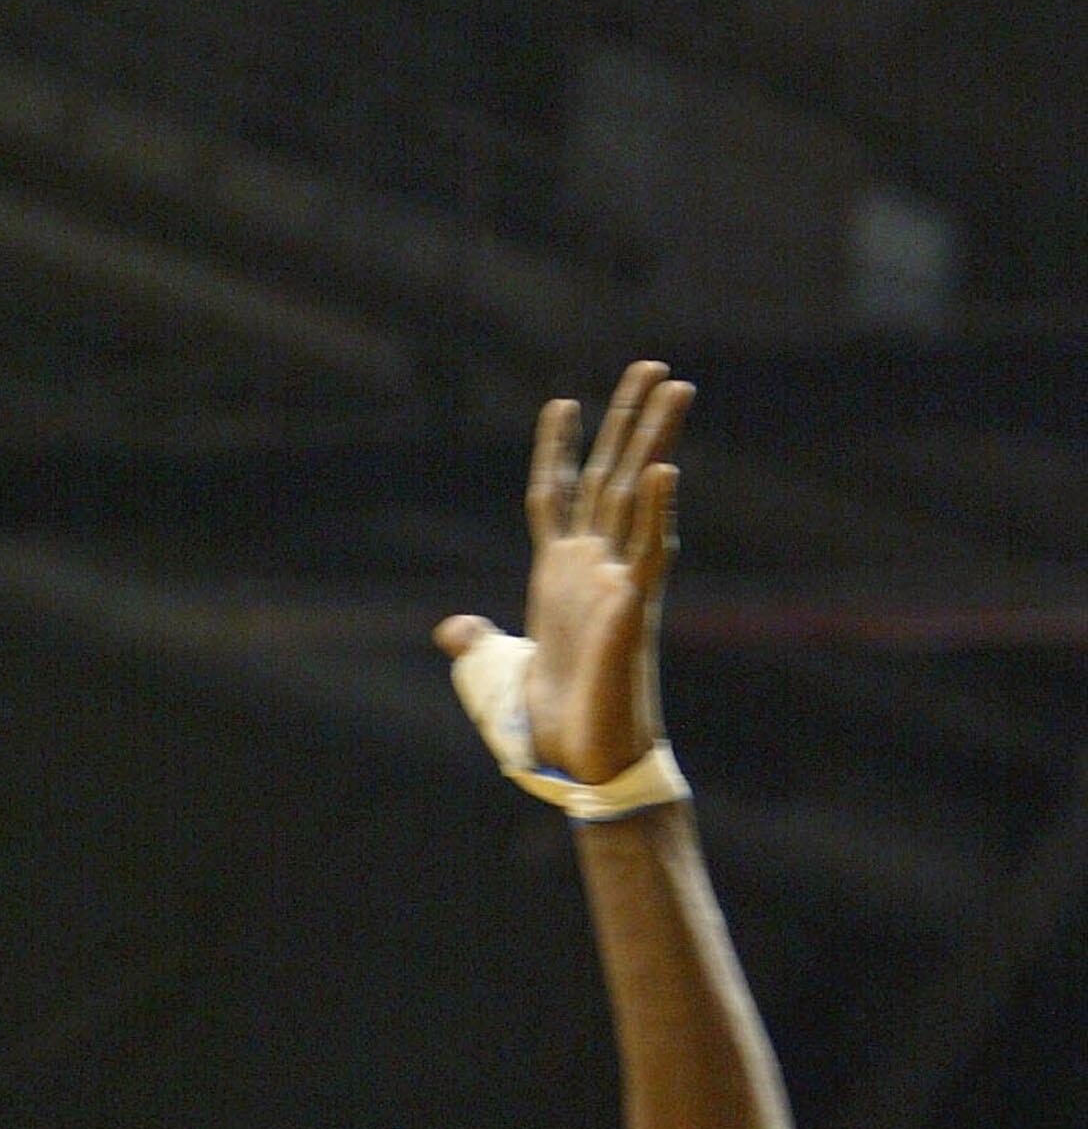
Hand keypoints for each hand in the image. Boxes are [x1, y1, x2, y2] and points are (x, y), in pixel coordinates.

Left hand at [436, 361, 692, 788]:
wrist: (581, 763)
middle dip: (631, 420)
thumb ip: (479, 641)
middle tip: (654, 365)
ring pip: (637, 496)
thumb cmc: (551, 720)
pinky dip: (656, 514)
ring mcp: (617, 584)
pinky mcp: (632, 612)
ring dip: (654, 440)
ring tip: (676, 388)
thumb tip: (452, 630)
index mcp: (560, 574)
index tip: (562, 401)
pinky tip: (665, 472)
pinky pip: (648, 554)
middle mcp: (594, 567)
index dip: (557, 449)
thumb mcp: (498, 670)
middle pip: (611, 476)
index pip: (556, 494)